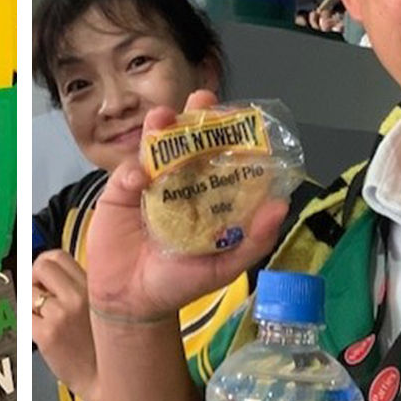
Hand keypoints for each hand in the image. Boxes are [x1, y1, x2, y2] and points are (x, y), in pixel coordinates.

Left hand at [31, 250, 99, 400]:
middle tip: (39, 297)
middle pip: (40, 266)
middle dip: (34, 280)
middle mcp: (79, 295)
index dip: (45, 267)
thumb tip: (52, 276)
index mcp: (95, 285)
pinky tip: (41, 334)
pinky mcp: (47, 335)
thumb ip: (84, 287)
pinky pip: (23, 317)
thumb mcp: (105, 307)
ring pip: (28, 293)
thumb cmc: (108, 348)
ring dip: (30, 305)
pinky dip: (27, 324)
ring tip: (45, 320)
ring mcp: (62, 314)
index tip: (44, 279)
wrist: (109, 382)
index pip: (57, 256)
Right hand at [83, 89, 288, 321]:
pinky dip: (133, 171)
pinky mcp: (119, 193)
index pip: (220, 155)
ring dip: (160, 128)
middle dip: (195, 116)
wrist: (133, 301)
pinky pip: (126, 174)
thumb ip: (255, 240)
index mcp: (207, 193)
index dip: (229, 135)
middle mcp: (180, 181)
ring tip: (164, 116)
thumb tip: (281, 206)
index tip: (240, 118)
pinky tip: (140, 178)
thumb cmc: (180, 282)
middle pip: (188, 141)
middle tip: (203, 99)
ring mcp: (149, 184)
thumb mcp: (225, 266)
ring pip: (155, 148)